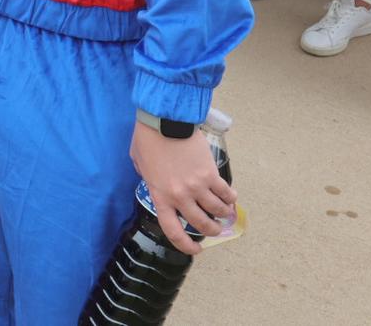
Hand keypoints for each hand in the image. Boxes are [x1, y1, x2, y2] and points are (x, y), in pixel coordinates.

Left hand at [130, 122, 235, 254]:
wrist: (164, 121)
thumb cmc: (148, 139)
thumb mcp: (139, 164)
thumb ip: (149, 178)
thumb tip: (157, 181)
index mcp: (160, 196)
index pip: (173, 230)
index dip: (185, 245)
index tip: (195, 250)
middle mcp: (180, 196)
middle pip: (200, 224)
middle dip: (211, 230)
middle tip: (215, 229)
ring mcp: (196, 186)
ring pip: (216, 209)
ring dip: (223, 214)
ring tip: (226, 213)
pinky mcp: (210, 174)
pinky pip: (225, 192)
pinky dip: (230, 197)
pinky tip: (231, 197)